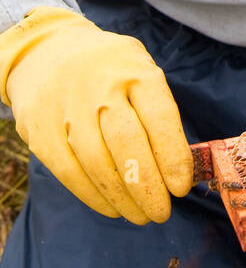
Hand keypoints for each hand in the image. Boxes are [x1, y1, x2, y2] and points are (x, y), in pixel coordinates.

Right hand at [0, 5, 192, 222]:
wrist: (48, 52)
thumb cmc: (110, 71)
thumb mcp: (140, 70)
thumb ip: (159, 111)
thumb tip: (181, 165)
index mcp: (135, 71)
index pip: (159, 116)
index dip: (172, 156)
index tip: (181, 187)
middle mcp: (101, 87)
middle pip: (127, 144)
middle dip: (148, 186)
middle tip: (162, 212)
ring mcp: (68, 109)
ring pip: (98, 163)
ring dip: (123, 198)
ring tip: (141, 215)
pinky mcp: (42, 131)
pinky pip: (70, 173)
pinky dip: (94, 197)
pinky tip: (112, 208)